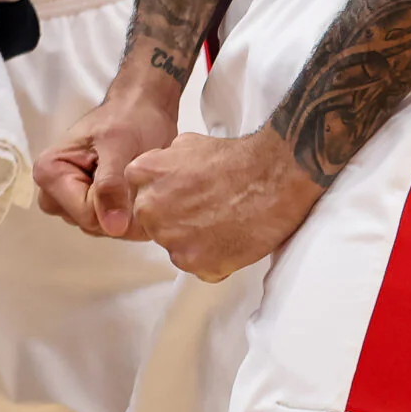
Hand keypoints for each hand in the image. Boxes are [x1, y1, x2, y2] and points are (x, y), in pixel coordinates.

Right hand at [35, 82, 178, 236]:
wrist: (142, 108)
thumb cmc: (128, 120)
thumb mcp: (119, 147)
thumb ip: (111, 185)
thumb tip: (112, 228)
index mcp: (49, 171)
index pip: (85, 214)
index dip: (114, 205)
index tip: (131, 182)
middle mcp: (52, 188)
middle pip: (88, 223)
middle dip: (118, 210)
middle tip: (135, 181)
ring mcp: (69, 196)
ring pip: (98, 226)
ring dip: (123, 211)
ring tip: (134, 182)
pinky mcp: (85, 200)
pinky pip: (105, 223)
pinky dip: (124, 212)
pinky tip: (132, 190)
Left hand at [120, 128, 321, 281]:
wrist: (271, 177)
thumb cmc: (234, 159)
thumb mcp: (185, 144)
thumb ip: (161, 164)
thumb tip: (158, 177)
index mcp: (142, 175)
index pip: (139, 195)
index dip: (164, 197)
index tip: (183, 197)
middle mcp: (149, 208)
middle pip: (154, 223)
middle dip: (175, 220)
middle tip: (205, 211)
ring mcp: (171, 238)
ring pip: (175, 247)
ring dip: (193, 241)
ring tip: (221, 223)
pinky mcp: (195, 263)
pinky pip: (197, 267)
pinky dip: (213, 259)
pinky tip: (229, 239)